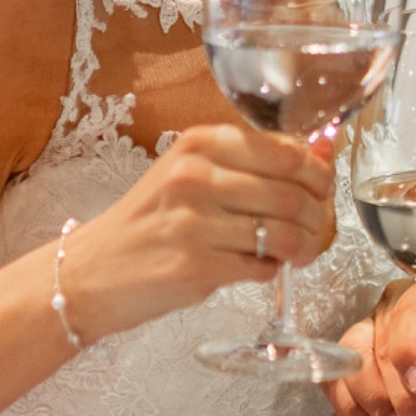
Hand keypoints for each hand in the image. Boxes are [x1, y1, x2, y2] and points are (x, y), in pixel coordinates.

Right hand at [66, 124, 336, 339]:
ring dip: (303, 247)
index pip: (285, 151)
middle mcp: (195, 177)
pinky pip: (261, 268)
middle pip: (291, 194)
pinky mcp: (195, 267)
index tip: (324, 188)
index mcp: (199, 144)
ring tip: (298, 251)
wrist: (92, 271)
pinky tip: (258, 267)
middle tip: (317, 227)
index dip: (317, 172)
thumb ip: (253, 161)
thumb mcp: (191, 173)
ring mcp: (193, 223)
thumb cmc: (149, 220)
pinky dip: (271, 270)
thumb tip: (322, 153)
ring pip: (282, 234)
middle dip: (318, 215)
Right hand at [324, 277, 415, 415]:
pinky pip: (339, 384)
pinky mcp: (360, 364)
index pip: (407, 315)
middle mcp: (393, 308)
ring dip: (375, 404)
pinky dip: (355, 410)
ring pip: (351, 366)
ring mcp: (372, 334)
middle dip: (399, 394)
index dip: (410, 352)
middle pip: (376, 347)